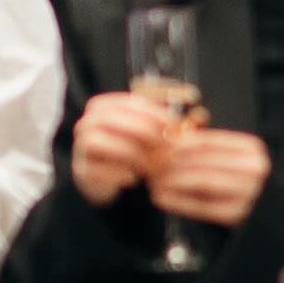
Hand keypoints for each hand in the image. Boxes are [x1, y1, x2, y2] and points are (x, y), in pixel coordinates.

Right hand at [64, 88, 181, 205]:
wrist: (107, 180)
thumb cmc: (132, 151)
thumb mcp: (151, 134)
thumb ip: (171, 123)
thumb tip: (201, 114)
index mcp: (105, 106)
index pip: (131, 101)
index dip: (155, 111)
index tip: (174, 123)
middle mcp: (88, 122)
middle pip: (115, 118)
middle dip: (144, 131)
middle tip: (165, 145)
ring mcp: (82, 146)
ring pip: (103, 141)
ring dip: (131, 153)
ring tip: (152, 165)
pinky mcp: (82, 170)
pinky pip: (98, 168)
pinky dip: (119, 173)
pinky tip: (134, 178)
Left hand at [146, 124, 273, 227]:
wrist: (262, 211)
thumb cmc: (238, 181)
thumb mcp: (228, 158)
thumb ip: (203, 146)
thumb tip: (168, 137)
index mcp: (250, 149)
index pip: (206, 142)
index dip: (177, 144)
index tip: (155, 147)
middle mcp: (253, 169)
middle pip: (201, 161)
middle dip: (170, 162)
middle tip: (149, 164)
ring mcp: (247, 192)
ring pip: (200, 181)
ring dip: (171, 180)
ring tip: (152, 180)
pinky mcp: (237, 214)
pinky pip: (200, 206)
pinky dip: (176, 200)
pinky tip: (160, 197)